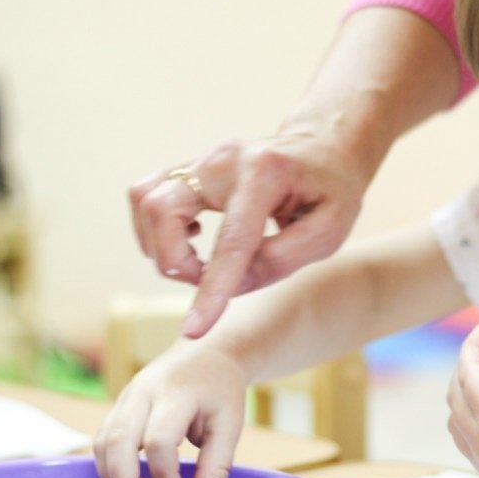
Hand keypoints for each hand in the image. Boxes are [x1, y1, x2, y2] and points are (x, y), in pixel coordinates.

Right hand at [94, 338, 248, 477]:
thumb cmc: (221, 390)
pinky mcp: (119, 403)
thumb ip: (217, 464)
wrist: (209, 351)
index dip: (162, 476)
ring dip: (111, 477)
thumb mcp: (229, 424)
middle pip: (119, 439)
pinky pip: (102, 437)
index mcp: (177, 392)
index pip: (159, 440)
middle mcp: (145, 390)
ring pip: (104, 440)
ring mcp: (127, 395)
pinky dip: (109, 466)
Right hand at [129, 133, 370, 337]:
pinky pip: (147, 196)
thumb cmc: (332, 190)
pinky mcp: (188, 167)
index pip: (230, 240)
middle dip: (174, 260)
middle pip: (163, 209)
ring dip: (161, 245)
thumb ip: (282, 260)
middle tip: (207, 278)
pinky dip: (157, 228)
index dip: (211, 289)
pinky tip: (193, 238)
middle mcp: (225, 159)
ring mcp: (202, 159)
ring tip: (201, 260)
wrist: (323, 147)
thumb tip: (233, 284)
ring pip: (145, 201)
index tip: (193, 330)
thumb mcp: (330, 231)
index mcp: (267, 172)